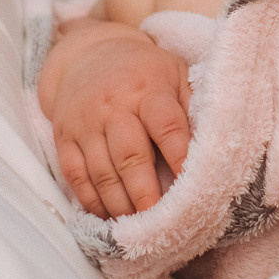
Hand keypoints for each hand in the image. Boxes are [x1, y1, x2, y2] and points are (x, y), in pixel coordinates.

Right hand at [39, 19, 190, 216]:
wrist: (88, 53)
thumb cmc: (144, 71)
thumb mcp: (175, 73)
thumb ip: (193, 104)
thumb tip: (215, 142)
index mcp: (148, 88)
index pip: (166, 125)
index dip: (179, 156)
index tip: (191, 186)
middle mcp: (114, 105)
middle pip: (129, 155)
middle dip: (145, 192)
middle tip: (158, 219)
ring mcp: (85, 122)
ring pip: (101, 170)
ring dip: (119, 203)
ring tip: (136, 226)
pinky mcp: (63, 136)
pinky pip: (74, 173)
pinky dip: (89, 199)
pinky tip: (105, 216)